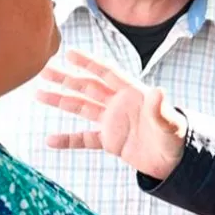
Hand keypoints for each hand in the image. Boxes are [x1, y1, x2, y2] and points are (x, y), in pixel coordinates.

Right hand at [36, 49, 186, 179]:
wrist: (174, 162)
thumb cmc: (176, 137)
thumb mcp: (170, 123)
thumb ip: (161, 109)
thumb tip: (159, 91)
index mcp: (132, 93)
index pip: (107, 73)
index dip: (89, 62)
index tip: (69, 52)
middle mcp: (118, 104)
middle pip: (87, 87)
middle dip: (66, 78)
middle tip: (44, 69)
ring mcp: (112, 122)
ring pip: (81, 107)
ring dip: (61, 100)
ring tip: (39, 93)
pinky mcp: (109, 141)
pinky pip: (84, 139)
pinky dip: (68, 140)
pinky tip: (50, 140)